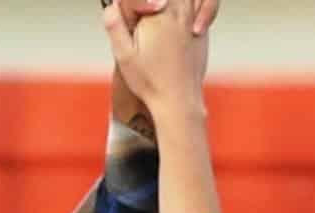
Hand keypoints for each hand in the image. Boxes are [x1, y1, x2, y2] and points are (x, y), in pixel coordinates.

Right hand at [101, 0, 211, 124]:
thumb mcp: (124, 55)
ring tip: (160, 13)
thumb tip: (110, 5)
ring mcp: (194, 21)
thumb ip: (115, 26)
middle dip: (156, 2)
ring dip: (173, 4)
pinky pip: (200, 7)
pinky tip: (178, 24)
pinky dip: (191, 8)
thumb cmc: (151, 82)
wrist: (179, 100)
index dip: (139, 3)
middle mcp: (179, 14)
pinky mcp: (203, 32)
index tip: (133, 12)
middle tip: (146, 15)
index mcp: (157, 16)